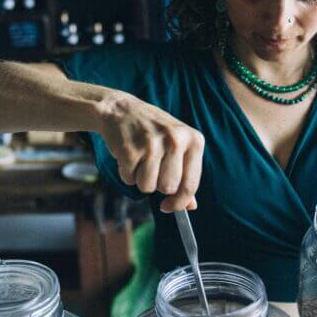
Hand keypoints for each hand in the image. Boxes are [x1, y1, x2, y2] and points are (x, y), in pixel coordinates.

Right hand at [96, 92, 204, 212]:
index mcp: (194, 140)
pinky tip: (128, 155)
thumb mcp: (177, 146)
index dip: (179, 202)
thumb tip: (190, 206)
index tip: (169, 206)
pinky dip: (126, 173)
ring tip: (140, 159)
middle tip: (152, 166)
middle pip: (168, 188)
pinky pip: (129, 180)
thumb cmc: (153, 131)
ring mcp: (152, 144)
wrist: (122, 110)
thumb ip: (186, 174)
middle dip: (157, 184)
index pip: (190, 184)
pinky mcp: (130, 150)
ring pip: (147, 187)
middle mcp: (175, 140)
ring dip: (140, 180)